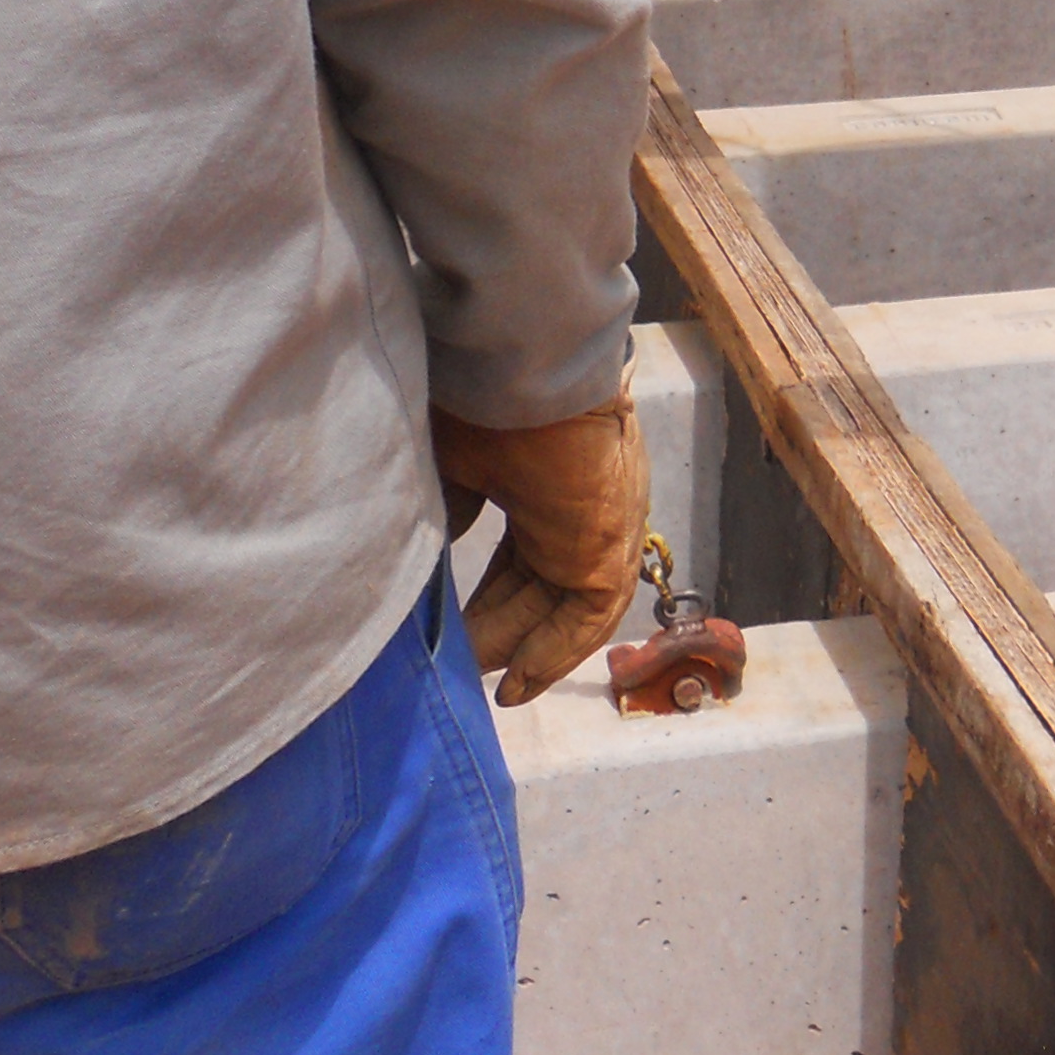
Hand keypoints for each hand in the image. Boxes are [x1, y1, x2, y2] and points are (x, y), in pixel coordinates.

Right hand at [430, 390, 646, 706]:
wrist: (521, 369)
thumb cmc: (482, 399)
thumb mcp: (454, 458)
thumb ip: (453, 505)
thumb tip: (445, 543)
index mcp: (552, 478)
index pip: (523, 553)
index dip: (491, 595)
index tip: (454, 627)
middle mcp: (583, 505)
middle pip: (540, 584)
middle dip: (500, 627)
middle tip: (459, 665)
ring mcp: (602, 525)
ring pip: (562, 606)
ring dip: (522, 648)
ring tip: (480, 685)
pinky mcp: (609, 548)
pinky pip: (587, 618)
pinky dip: (553, 653)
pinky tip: (517, 684)